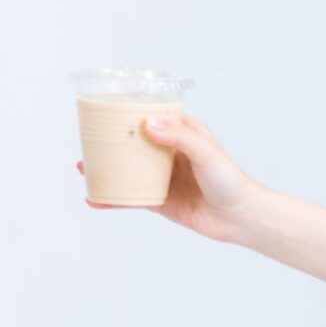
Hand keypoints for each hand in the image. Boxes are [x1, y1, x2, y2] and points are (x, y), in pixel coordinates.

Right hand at [79, 111, 261, 242]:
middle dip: (109, 139)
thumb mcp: (206, 152)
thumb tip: (147, 124)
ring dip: (105, 168)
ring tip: (83, 167)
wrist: (242, 219)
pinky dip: (112, 198)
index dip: (129, 110)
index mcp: (181, 133)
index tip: (105, 107)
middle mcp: (168, 153)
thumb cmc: (231, 180)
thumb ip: (179, 136)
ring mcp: (162, 177)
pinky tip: (96, 200)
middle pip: (133, 142)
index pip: (150, 115)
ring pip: (127, 168)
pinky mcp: (159, 200)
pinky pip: (130, 197)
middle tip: (87, 137)